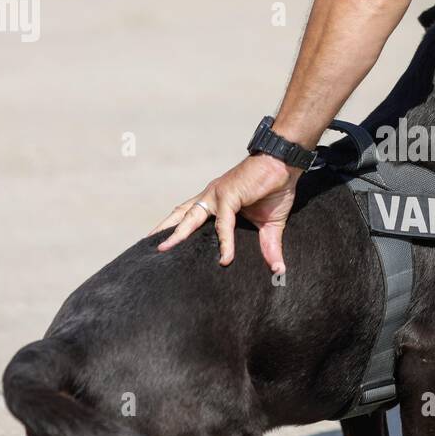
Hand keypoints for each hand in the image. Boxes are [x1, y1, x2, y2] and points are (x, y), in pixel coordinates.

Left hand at [149, 154, 298, 272]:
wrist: (285, 164)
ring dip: (176, 234)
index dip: (176, 229)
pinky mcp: (229, 195)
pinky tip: (226, 258)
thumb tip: (278, 271)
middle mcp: (211, 197)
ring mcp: (217, 195)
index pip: (189, 216)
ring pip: (191, 217)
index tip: (163, 243)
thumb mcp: (270, 225)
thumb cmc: (275, 189)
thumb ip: (269, 247)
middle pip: (180, 215)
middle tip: (149, 248)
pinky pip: (223, 224)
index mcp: (216, 202)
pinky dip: (224, 242)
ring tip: (163, 249)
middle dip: (164, 231)